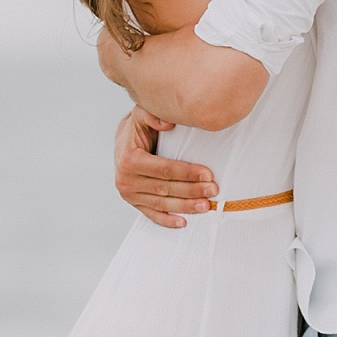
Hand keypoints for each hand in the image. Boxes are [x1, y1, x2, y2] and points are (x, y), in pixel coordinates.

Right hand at [114, 108, 217, 228]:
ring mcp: (129, 194)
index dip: (187, 173)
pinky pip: (152, 214)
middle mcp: (126, 180)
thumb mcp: (142, 113)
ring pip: (162, 203)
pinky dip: (167, 220)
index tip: (208, 174)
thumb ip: (152, 115)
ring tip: (206, 206)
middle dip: (192, 190)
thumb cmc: (138, 127)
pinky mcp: (134, 203)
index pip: (165, 169)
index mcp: (129, 160)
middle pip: (166, 188)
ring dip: (185, 207)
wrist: (123, 141)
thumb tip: (168, 123)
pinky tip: (183, 222)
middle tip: (213, 191)